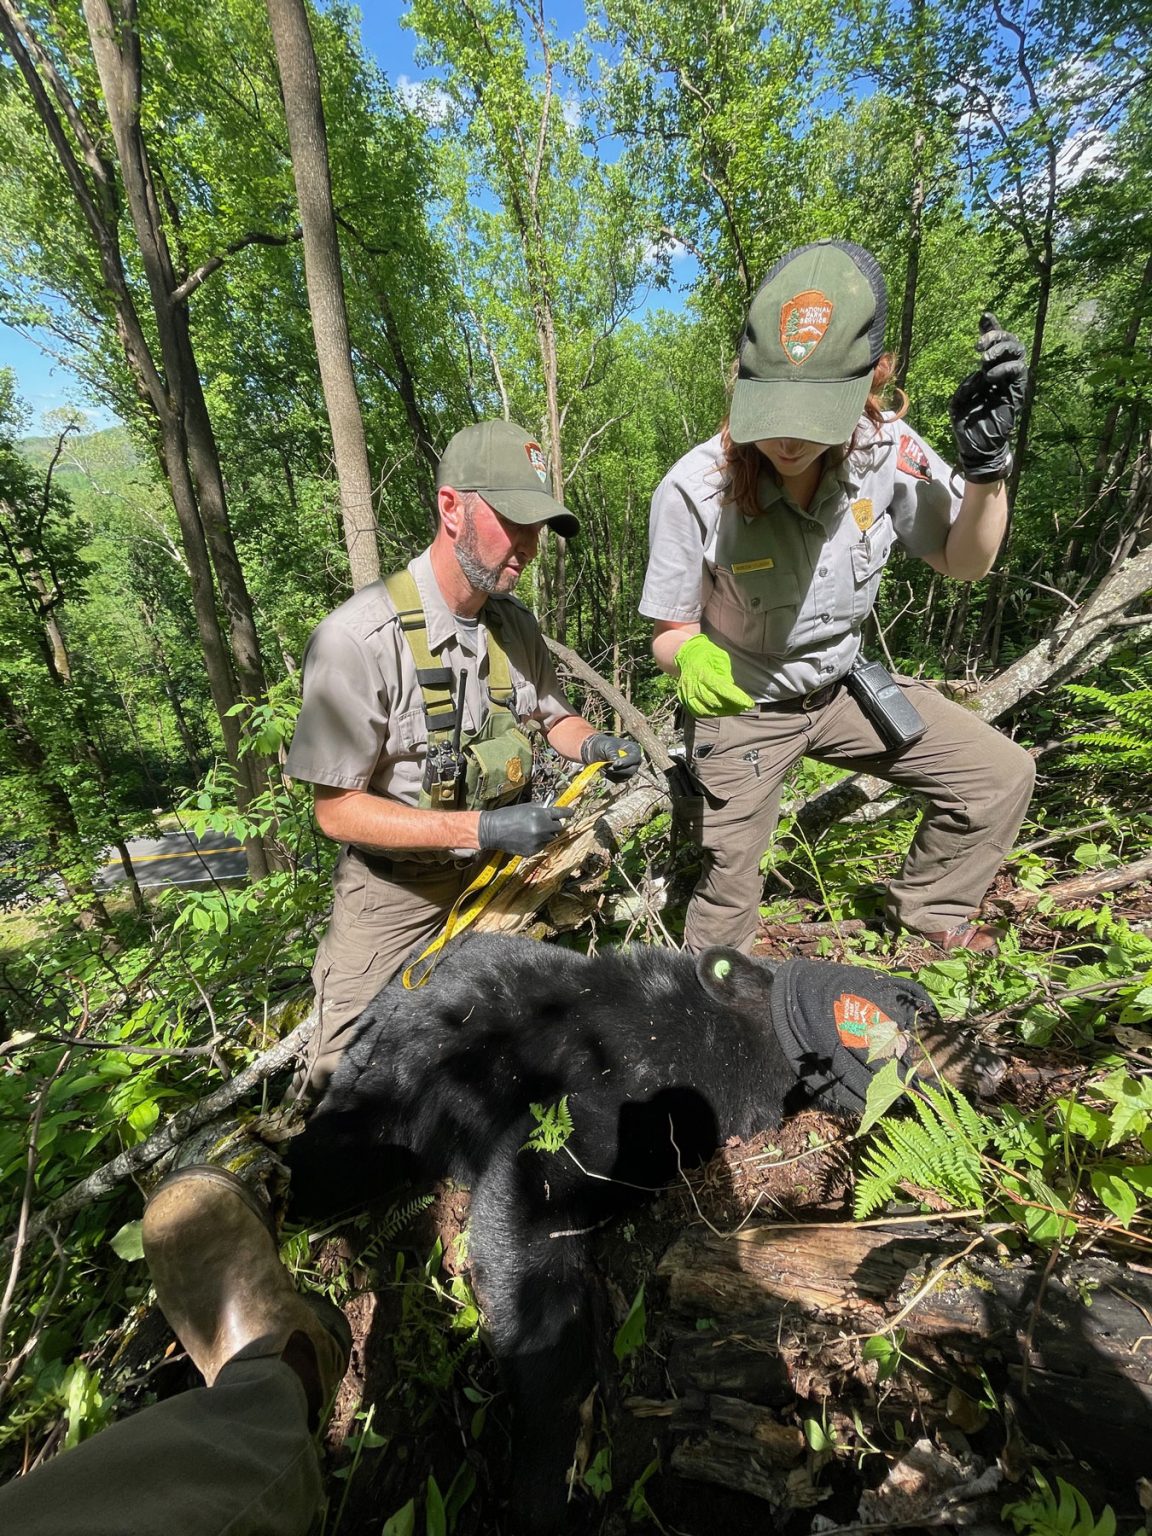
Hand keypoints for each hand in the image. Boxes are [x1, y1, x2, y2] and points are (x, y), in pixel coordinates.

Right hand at [477, 802, 573, 856]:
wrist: (492, 830)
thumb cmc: (508, 815)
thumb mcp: (525, 806)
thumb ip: (540, 807)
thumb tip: (550, 808)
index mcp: (540, 815)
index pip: (560, 813)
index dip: (567, 812)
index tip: (572, 812)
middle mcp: (542, 829)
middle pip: (558, 827)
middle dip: (553, 824)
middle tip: (545, 822)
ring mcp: (538, 841)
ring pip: (551, 838)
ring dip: (546, 834)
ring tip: (533, 830)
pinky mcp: (533, 851)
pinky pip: (542, 846)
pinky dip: (538, 842)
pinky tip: (527, 838)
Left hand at [580, 732, 642, 780]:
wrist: (597, 751)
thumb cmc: (604, 745)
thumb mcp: (607, 746)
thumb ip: (612, 753)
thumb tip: (615, 761)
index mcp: (634, 749)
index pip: (634, 758)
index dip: (625, 762)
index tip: (615, 764)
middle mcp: (634, 761)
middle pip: (631, 770)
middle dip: (618, 770)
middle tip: (608, 768)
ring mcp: (630, 770)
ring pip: (624, 777)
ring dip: (612, 774)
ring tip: (603, 766)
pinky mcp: (623, 777)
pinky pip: (618, 780)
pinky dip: (609, 776)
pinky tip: (603, 770)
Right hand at [674, 634, 754, 716]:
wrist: (685, 655)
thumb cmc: (705, 654)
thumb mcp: (720, 657)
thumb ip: (725, 673)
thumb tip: (731, 688)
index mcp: (701, 671)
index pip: (720, 688)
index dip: (735, 697)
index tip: (748, 703)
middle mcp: (692, 684)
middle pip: (713, 701)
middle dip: (731, 706)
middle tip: (744, 707)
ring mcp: (686, 693)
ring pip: (705, 710)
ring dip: (722, 712)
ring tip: (734, 710)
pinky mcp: (684, 699)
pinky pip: (698, 712)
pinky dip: (711, 713)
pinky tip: (721, 711)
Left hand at [948, 311, 1026, 483]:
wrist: (976, 447)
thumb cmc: (966, 423)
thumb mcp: (959, 399)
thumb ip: (967, 383)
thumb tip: (979, 372)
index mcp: (988, 371)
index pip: (994, 344)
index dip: (992, 327)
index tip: (983, 315)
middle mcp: (1002, 373)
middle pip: (1010, 342)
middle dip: (996, 336)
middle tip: (978, 345)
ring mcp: (1011, 383)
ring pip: (1018, 352)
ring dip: (1001, 349)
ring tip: (984, 358)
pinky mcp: (1017, 393)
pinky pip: (1018, 373)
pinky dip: (1005, 369)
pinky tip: (989, 375)